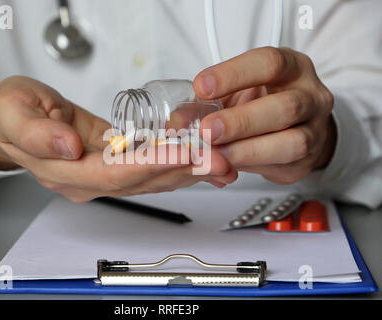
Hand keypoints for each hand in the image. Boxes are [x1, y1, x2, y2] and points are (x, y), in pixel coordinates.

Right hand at [0, 76, 236, 202]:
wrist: (13, 120)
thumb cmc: (12, 113)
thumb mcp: (12, 114)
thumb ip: (37, 134)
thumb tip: (69, 147)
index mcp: (64, 171)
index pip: (117, 173)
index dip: (153, 165)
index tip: (185, 154)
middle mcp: (87, 179)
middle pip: (142, 181)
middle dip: (182, 170)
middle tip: (218, 158)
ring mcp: (101, 174)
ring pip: (149, 179)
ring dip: (185, 171)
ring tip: (219, 161)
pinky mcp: (111, 162)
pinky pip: (147, 168)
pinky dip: (173, 163)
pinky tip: (198, 158)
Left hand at [194, 47, 335, 183]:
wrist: (293, 125)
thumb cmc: (260, 100)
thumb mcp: (237, 89)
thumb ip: (208, 100)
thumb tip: (177, 120)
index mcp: (292, 67)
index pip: (269, 63)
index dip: (234, 75)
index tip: (201, 87)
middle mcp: (310, 96)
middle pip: (284, 107)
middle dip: (241, 121)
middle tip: (207, 130)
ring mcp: (315, 130)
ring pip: (292, 143)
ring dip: (248, 151)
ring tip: (216, 154)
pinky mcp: (307, 161)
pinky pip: (283, 167)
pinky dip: (252, 168)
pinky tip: (228, 166)